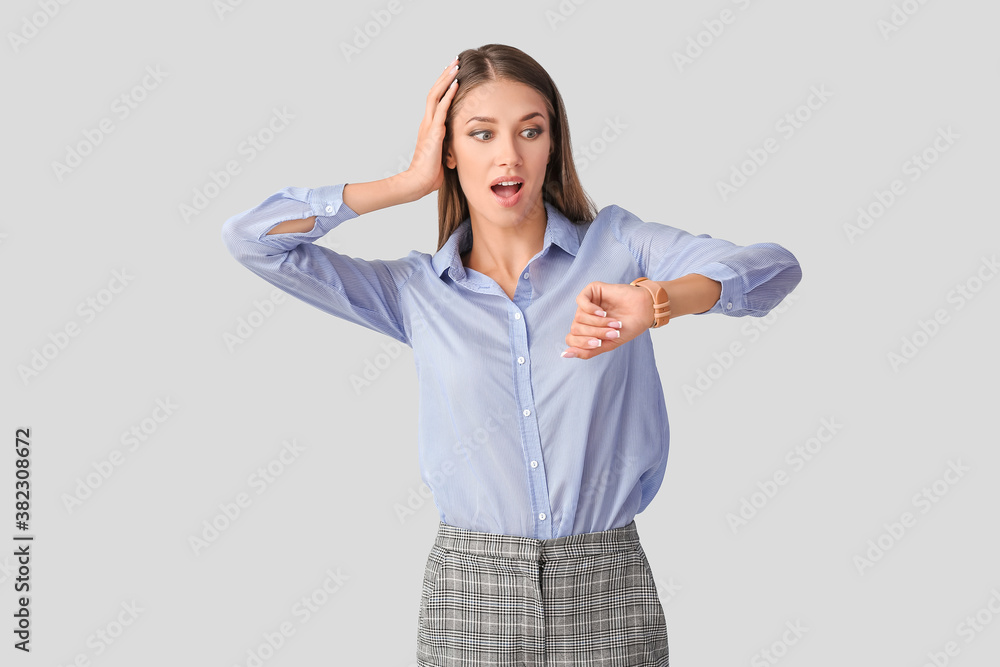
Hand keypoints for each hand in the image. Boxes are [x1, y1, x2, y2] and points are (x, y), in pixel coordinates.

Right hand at [400, 57, 459, 199]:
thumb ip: (449, 146)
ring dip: (446, 79)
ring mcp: (429, 125)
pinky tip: (456, 84)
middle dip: (445, 75)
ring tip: (455, 65)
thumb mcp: (443, 155)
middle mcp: (427, 122)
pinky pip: (441, 108)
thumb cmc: (431, 173)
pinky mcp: (433, 132)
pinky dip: (449, 94)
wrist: (418, 182)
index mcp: (430, 127)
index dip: (444, 86)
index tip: (453, 74)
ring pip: (436, 95)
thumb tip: (460, 146)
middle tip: (455, 61)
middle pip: (435, 91)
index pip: (436, 100)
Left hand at [560, 281, 654, 359]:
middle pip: (576, 329)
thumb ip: (587, 351)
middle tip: (612, 332)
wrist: (644, 312)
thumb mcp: (607, 344)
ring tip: (614, 323)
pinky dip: (591, 310)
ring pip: (579, 317)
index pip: (571, 339)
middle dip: (595, 333)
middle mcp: (584, 317)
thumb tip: (565, 354)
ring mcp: (587, 303)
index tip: (599, 343)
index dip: (583, 343)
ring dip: (598, 323)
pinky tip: (603, 312)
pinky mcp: (592, 290)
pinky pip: (581, 301)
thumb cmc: (628, 327)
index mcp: (586, 330)